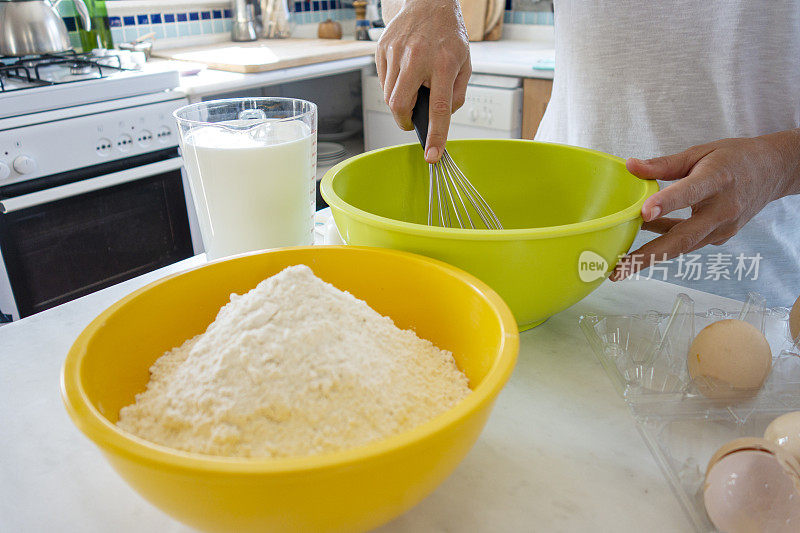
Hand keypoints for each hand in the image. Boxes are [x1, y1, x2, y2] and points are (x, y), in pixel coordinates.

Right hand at [375, 0, 470, 162]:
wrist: (429, 3)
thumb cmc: (448, 35)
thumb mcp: (464, 65)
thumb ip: (455, 96)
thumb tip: (440, 119)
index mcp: (443, 64)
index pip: (438, 109)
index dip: (435, 136)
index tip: (432, 155)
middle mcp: (416, 57)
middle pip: (399, 105)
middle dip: (403, 120)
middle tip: (411, 119)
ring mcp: (396, 52)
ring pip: (388, 95)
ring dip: (400, 100)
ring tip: (413, 85)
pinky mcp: (382, 49)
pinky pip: (383, 81)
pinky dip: (393, 85)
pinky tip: (404, 72)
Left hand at [611, 129, 799, 280]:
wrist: (773, 171)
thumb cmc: (733, 158)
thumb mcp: (699, 152)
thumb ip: (663, 164)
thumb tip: (630, 165)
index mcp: (717, 179)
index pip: (690, 192)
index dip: (666, 204)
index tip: (643, 213)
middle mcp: (723, 209)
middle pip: (683, 237)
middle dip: (648, 256)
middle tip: (619, 269)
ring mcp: (724, 228)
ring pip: (683, 245)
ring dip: (651, 255)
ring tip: (621, 264)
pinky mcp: (721, 237)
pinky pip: (688, 241)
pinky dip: (664, 241)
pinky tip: (642, 242)